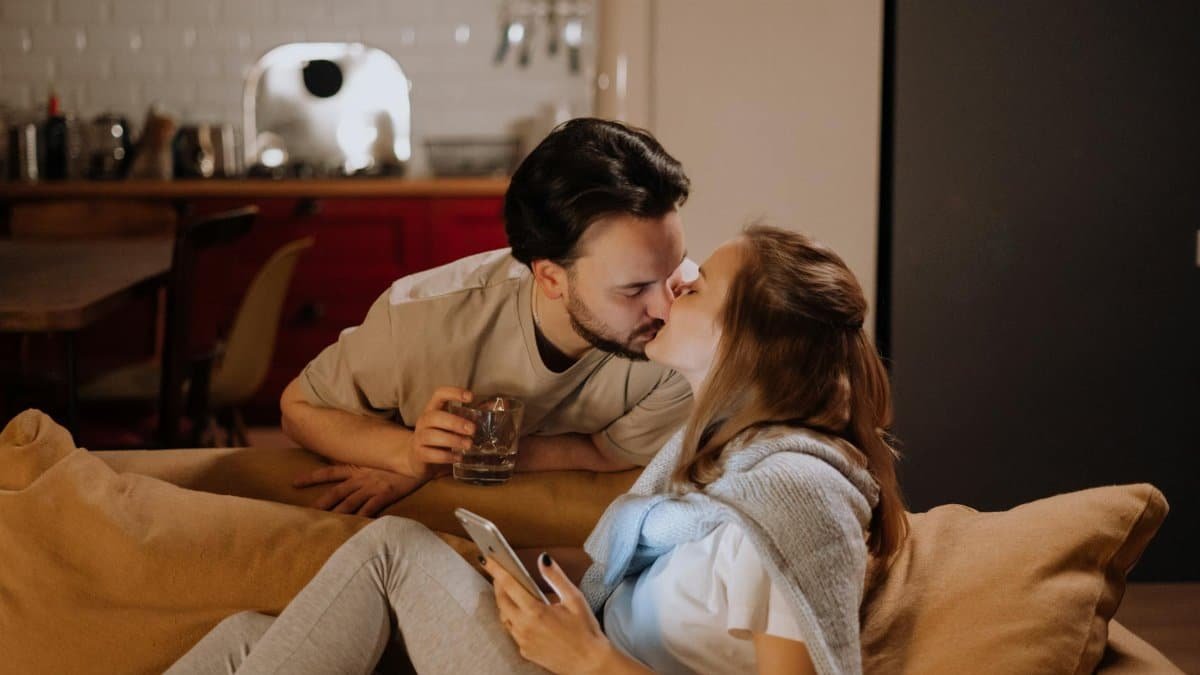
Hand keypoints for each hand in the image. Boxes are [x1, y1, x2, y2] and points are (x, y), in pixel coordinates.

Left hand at [293, 464, 423, 515]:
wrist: (419, 458)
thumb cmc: (397, 462)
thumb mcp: (376, 462)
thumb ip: (362, 468)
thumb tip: (350, 475)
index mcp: (357, 468)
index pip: (330, 472)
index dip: (312, 477)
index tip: (294, 482)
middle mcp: (362, 477)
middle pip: (337, 491)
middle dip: (321, 502)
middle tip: (305, 512)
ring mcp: (374, 485)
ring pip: (351, 501)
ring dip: (338, 512)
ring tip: (325, 523)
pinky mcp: (387, 492)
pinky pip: (372, 507)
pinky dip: (363, 516)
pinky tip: (355, 525)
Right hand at [406, 386, 476, 476]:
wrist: (418, 457)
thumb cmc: (440, 436)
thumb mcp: (452, 425)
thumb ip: (469, 416)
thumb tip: (493, 405)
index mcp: (433, 409)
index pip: (439, 394)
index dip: (454, 393)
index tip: (471, 397)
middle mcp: (423, 421)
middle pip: (435, 416)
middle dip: (455, 422)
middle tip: (473, 430)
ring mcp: (419, 438)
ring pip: (432, 436)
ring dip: (453, 440)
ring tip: (469, 444)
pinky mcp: (419, 454)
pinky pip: (431, 454)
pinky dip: (447, 456)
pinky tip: (459, 457)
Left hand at [486, 553, 611, 674]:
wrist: (589, 663)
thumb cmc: (585, 630)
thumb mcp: (574, 598)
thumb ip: (555, 577)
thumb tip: (543, 559)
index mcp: (535, 611)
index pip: (509, 585)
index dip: (496, 570)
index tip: (487, 559)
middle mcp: (524, 627)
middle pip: (501, 601)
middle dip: (498, 585)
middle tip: (500, 574)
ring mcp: (523, 641)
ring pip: (504, 617)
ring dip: (504, 603)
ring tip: (510, 592)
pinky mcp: (525, 651)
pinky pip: (513, 631)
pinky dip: (513, 619)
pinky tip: (523, 614)